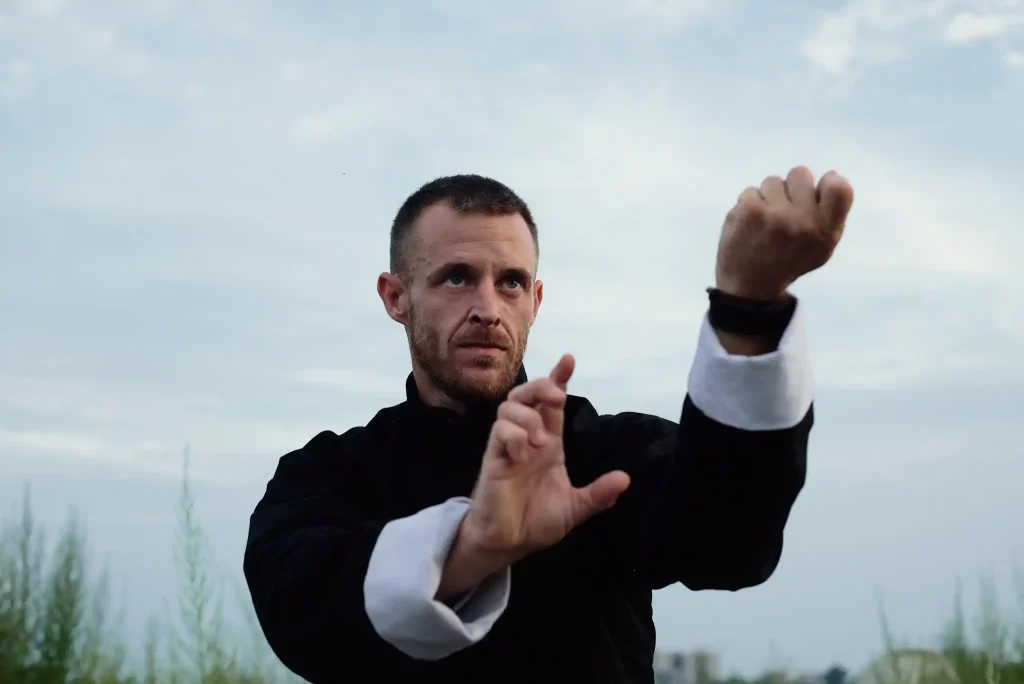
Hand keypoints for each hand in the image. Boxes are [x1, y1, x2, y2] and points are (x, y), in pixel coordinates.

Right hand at [438, 355, 629, 597]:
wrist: (509, 543)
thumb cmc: (535, 521)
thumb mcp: (574, 508)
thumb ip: (598, 494)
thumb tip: (625, 479)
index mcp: (548, 443)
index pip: (552, 403)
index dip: (559, 379)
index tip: (569, 360)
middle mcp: (528, 438)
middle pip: (527, 394)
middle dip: (541, 386)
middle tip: (557, 398)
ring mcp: (508, 446)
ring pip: (509, 406)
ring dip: (528, 417)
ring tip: (540, 442)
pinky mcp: (493, 458)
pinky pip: (499, 431)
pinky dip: (513, 436)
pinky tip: (523, 454)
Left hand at [715, 166, 853, 299]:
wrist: (750, 286)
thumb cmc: (790, 260)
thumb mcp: (822, 246)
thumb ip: (831, 213)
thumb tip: (831, 174)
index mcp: (825, 231)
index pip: (840, 188)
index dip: (829, 181)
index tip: (818, 192)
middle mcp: (803, 222)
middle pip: (801, 173)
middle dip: (792, 188)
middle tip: (784, 212)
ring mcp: (775, 215)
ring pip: (773, 181)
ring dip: (769, 197)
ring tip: (765, 222)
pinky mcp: (749, 211)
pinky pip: (751, 190)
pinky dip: (749, 204)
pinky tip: (750, 225)